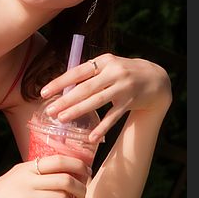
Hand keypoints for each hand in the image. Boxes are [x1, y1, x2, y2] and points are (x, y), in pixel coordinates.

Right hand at [0, 156, 89, 197]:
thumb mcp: (15, 177)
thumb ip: (33, 175)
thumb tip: (56, 177)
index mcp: (27, 167)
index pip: (60, 159)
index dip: (78, 165)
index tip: (87, 174)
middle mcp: (29, 178)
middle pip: (66, 178)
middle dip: (81, 189)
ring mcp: (26, 195)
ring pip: (62, 197)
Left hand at [40, 54, 171, 142]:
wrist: (155, 78)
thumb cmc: (123, 71)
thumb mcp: (107, 65)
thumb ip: (89, 74)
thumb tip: (64, 86)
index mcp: (104, 61)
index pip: (78, 71)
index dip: (60, 82)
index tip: (43, 92)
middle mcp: (113, 72)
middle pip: (85, 88)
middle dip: (66, 100)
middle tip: (50, 110)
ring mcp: (123, 88)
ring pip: (97, 101)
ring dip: (78, 110)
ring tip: (62, 119)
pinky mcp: (130, 102)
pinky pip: (114, 116)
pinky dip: (102, 127)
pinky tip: (91, 137)